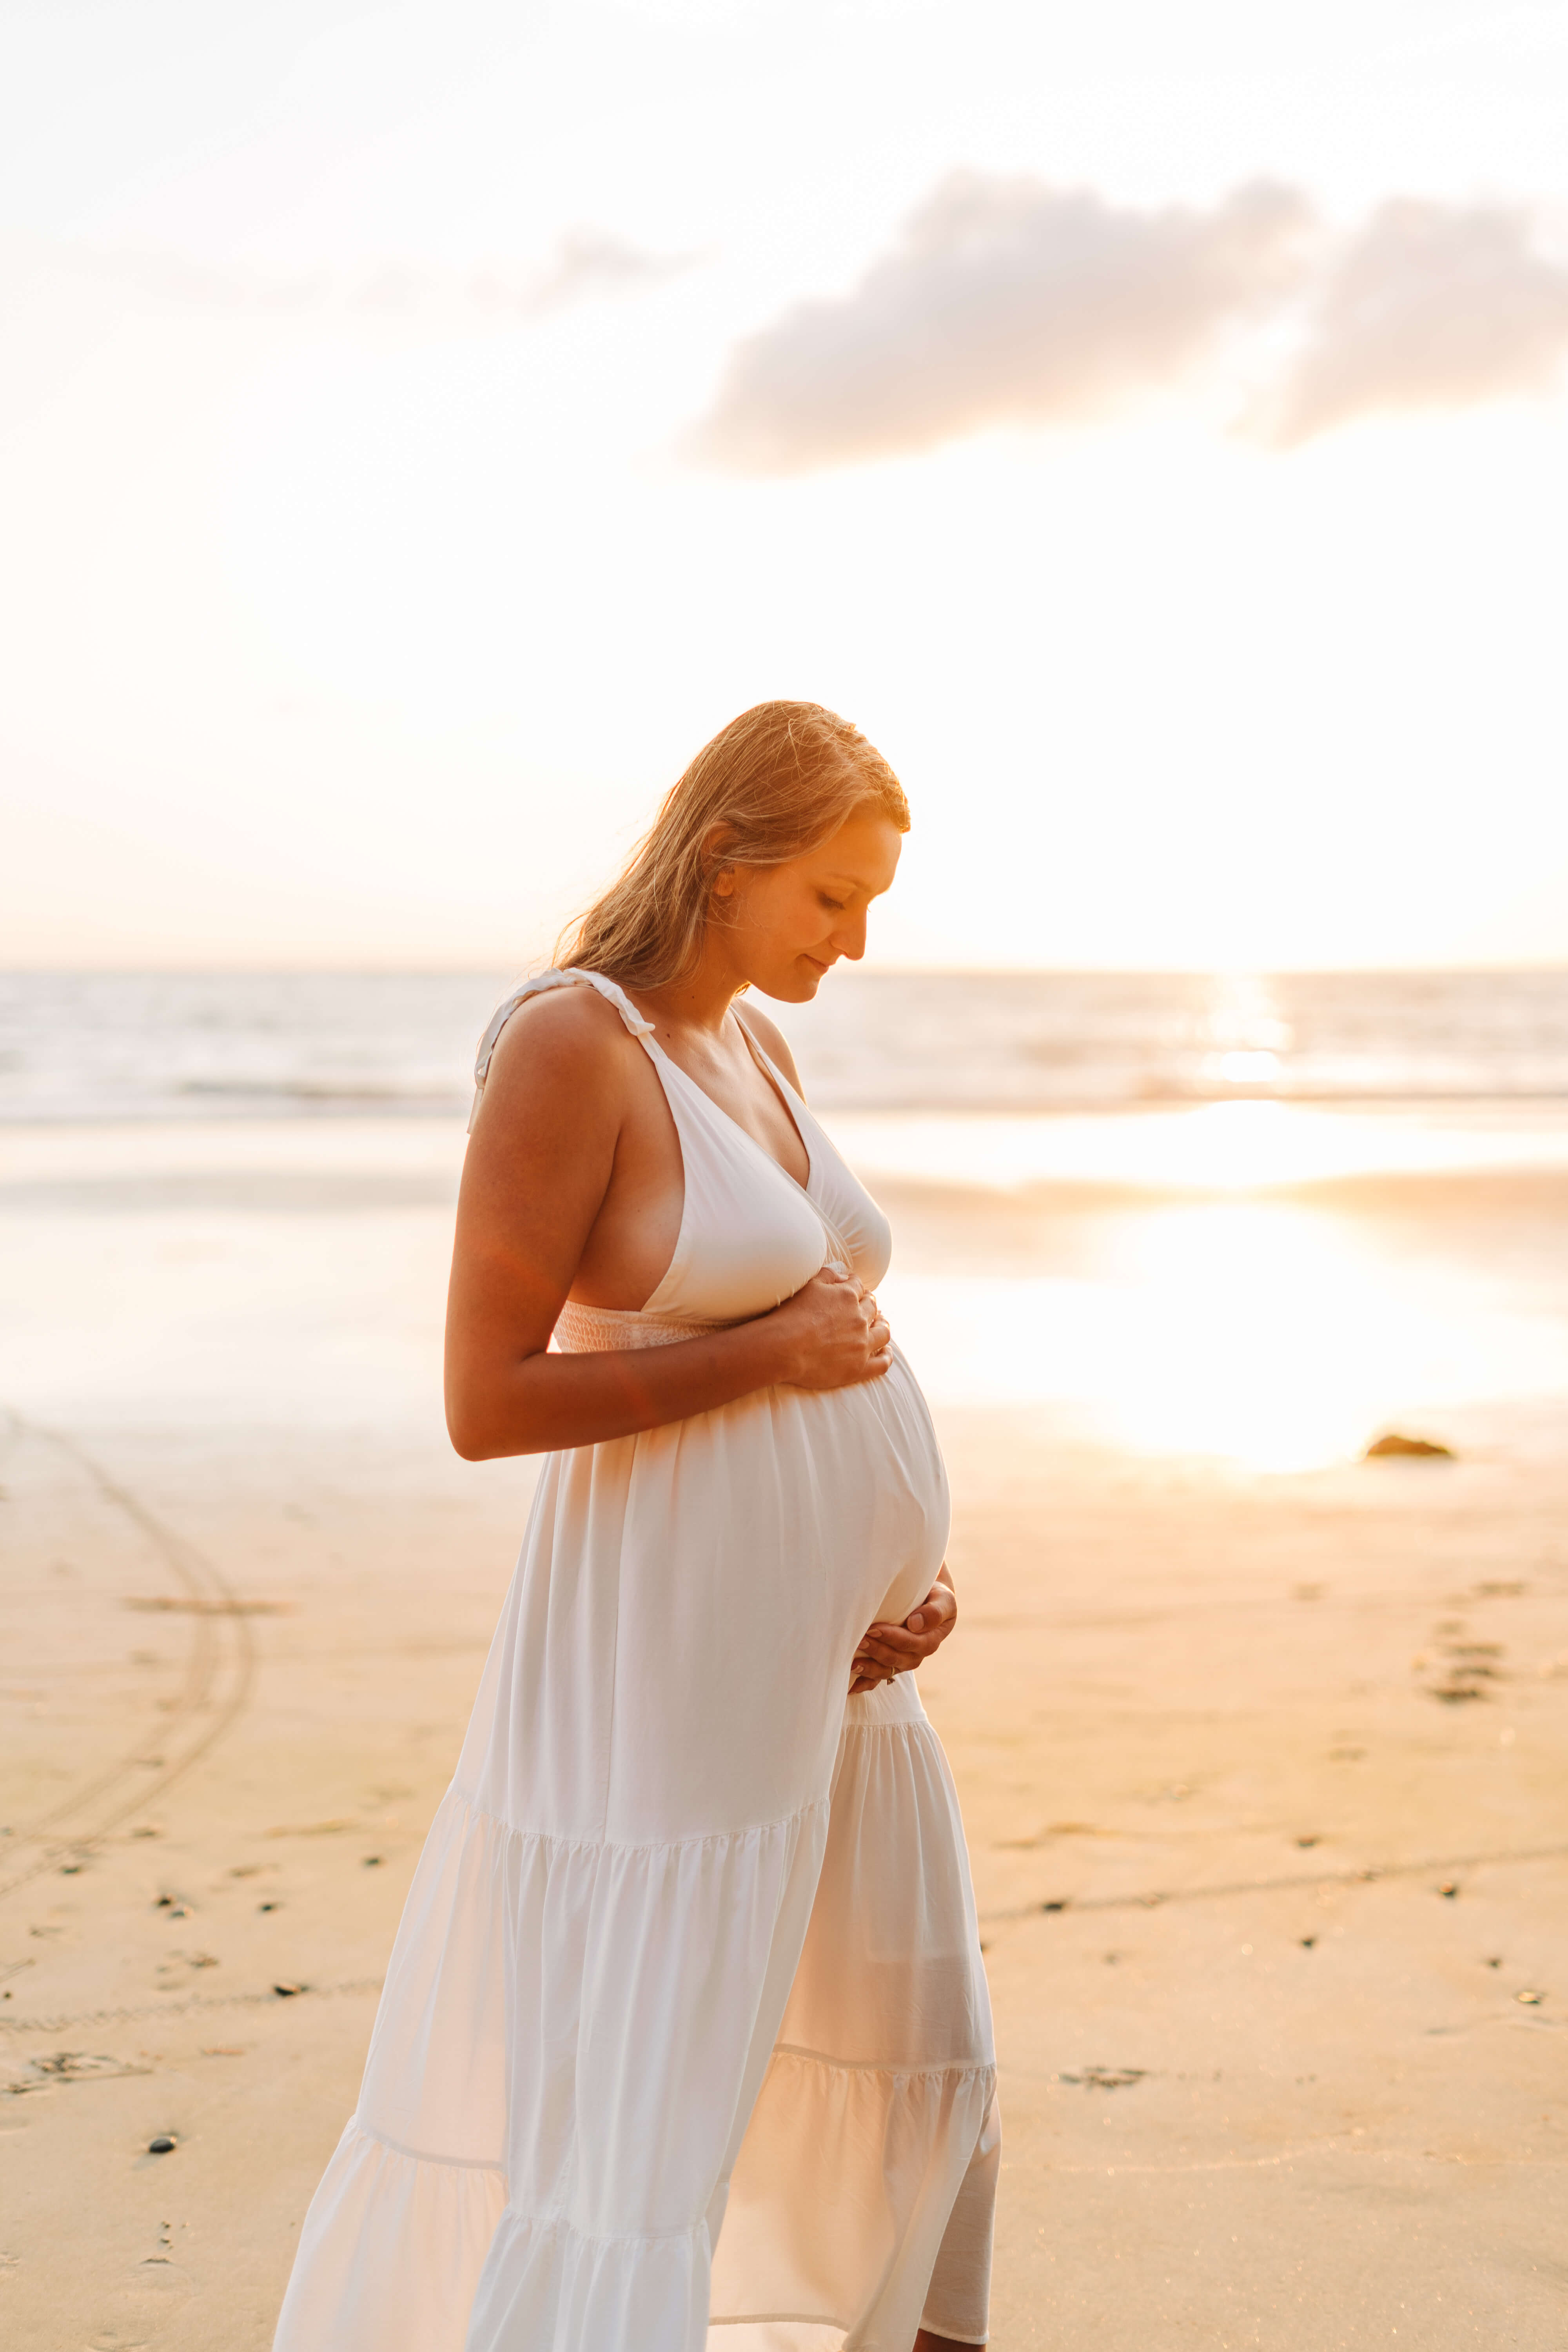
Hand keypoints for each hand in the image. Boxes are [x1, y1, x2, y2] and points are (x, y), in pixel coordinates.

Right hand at [763, 1265, 891, 1391]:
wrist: (783, 1348)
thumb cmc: (790, 1316)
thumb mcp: (808, 1285)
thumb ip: (828, 1275)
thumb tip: (845, 1276)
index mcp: (847, 1296)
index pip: (858, 1287)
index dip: (856, 1286)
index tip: (853, 1288)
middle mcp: (859, 1319)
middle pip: (872, 1308)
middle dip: (870, 1305)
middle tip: (867, 1307)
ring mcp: (862, 1344)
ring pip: (883, 1333)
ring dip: (882, 1326)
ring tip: (881, 1324)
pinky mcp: (859, 1367)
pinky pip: (882, 1363)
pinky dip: (886, 1356)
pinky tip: (886, 1352)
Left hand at [850, 1568, 956, 1694]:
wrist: (926, 1598)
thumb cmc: (934, 1596)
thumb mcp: (943, 1599)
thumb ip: (935, 1611)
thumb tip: (915, 1624)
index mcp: (932, 1639)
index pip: (913, 1642)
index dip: (893, 1638)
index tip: (874, 1629)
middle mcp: (918, 1654)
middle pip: (897, 1658)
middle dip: (877, 1651)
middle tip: (859, 1639)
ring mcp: (903, 1660)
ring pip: (886, 1670)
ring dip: (869, 1668)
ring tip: (852, 1664)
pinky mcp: (891, 1663)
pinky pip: (879, 1678)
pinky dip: (865, 1683)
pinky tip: (850, 1687)